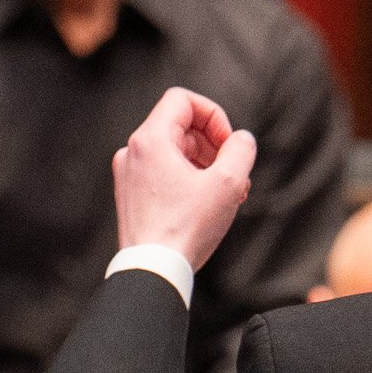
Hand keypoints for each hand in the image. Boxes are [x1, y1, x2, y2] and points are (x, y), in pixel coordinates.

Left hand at [112, 87, 256, 274]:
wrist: (151, 272)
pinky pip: (163, 175)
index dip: (214, 115)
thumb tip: (242, 140)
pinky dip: (186, 182)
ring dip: (204, 166)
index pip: (183, 100)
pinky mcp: (130, 197)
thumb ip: (241, 151)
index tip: (229, 143)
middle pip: (180, 128)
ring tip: (226, 194)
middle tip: (234, 173)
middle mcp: (133, 152)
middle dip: (213, 146)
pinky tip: (205, 206)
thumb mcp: (227, 185)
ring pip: (173, 154)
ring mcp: (129, 175)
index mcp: (150, 139)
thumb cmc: (184, 231)